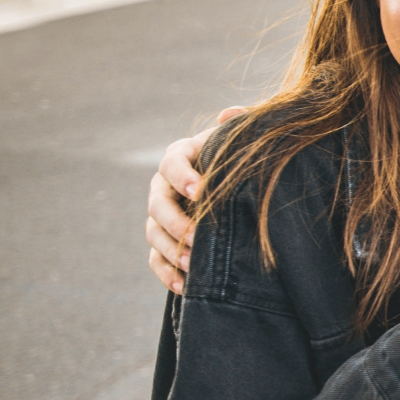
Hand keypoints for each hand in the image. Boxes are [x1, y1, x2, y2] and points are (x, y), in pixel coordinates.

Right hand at [146, 108, 244, 294]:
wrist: (245, 185)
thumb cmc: (245, 158)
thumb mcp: (245, 141)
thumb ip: (240, 126)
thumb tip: (231, 113)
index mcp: (183, 155)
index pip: (171, 162)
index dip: (182, 175)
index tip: (201, 189)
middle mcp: (165, 185)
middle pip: (156, 204)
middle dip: (175, 221)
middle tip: (197, 235)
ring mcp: (162, 215)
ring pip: (153, 233)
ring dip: (171, 249)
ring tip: (194, 264)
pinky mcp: (165, 241)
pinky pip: (156, 260)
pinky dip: (166, 273)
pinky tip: (184, 285)